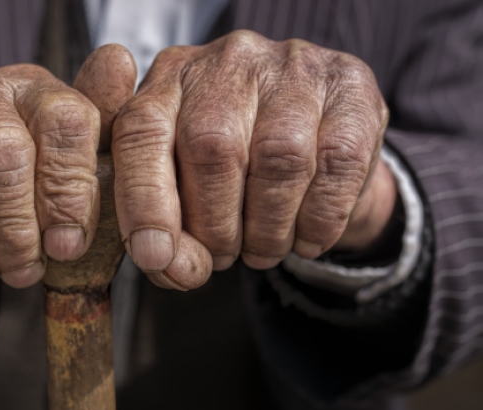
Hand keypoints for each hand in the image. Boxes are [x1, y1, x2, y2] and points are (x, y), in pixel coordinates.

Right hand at [0, 60, 110, 287]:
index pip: (64, 122)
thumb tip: (120, 63)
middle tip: (22, 270)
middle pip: (0, 156)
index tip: (67, 246)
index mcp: (26, 87)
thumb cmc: (5, 168)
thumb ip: (91, 133)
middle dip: (15, 232)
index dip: (70, 193)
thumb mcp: (57, 155)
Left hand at [111, 30, 392, 289]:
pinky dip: (319, 219)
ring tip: (262, 252)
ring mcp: (292, 66)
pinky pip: (337, 162)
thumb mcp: (182, 189)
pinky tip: (307, 239)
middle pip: (212, 148)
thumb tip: (170, 267)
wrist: (313, 142)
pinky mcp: (350, 85)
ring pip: (278, 158)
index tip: (154, 256)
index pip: (140, 132)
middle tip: (222, 257)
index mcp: (167, 81)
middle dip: (215, 226)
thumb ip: (163, 227)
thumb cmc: (230, 171)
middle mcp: (227, 61)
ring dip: (269, 228)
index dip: (143, 200)